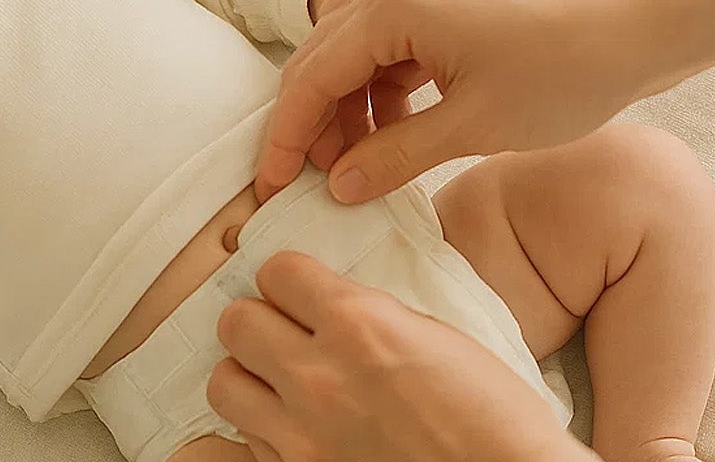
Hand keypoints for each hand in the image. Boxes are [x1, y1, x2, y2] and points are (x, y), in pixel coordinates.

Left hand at [208, 250, 587, 461]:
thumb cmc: (490, 415)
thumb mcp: (431, 335)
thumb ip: (369, 315)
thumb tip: (327, 306)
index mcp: (359, 324)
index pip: (276, 271)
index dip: (287, 279)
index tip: (298, 291)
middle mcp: (320, 377)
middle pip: (236, 323)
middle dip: (258, 322)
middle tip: (282, 334)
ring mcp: (304, 438)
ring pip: (224, 385)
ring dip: (248, 379)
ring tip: (277, 384)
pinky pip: (236, 450)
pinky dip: (247, 439)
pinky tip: (274, 434)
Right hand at [256, 0, 637, 204]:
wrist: (634, 30)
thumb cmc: (562, 73)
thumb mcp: (474, 127)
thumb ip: (396, 155)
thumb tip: (338, 185)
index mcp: (392, 9)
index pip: (310, 76)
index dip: (287, 137)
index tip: (273, 189)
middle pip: (320, 60)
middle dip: (308, 125)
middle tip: (305, 187)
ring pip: (353, 58)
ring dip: (344, 113)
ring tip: (354, 173)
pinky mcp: (445, 12)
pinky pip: (388, 54)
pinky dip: (379, 97)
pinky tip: (393, 140)